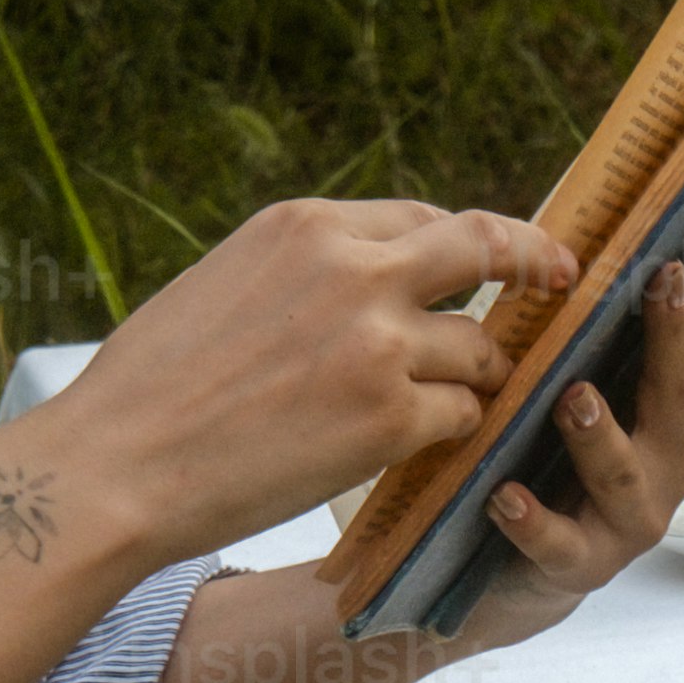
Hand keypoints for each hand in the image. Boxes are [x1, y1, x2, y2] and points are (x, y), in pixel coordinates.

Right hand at [49, 194, 581, 567]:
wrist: (116, 465)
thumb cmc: (151, 389)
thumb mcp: (226, 283)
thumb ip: (305, 272)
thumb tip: (368, 276)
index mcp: (306, 225)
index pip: (423, 217)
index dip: (470, 245)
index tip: (503, 258)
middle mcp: (353, 267)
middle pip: (485, 246)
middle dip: (536, 261)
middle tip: (567, 280)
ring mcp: (379, 340)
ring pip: (478, 350)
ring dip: (477, 380)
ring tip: (449, 408)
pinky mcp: (391, 415)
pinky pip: (462, 416)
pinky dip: (453, 433)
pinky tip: (422, 451)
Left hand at [419, 214, 683, 653]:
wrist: (522, 570)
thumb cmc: (559, 453)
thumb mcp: (589, 380)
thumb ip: (604, 327)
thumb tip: (604, 224)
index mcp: (683, 409)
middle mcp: (675, 460)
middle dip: (676, 337)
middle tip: (664, 279)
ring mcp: (633, 515)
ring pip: (627, 472)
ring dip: (602, 434)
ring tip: (574, 396)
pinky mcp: (582, 564)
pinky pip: (560, 543)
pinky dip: (534, 520)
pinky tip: (505, 495)